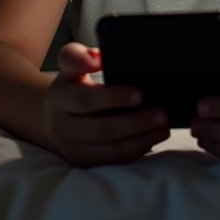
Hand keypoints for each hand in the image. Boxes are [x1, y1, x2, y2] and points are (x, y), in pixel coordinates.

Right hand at [45, 42, 169, 165]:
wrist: (56, 115)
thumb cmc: (73, 85)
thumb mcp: (70, 66)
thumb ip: (78, 57)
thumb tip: (97, 59)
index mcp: (59, 98)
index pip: (84, 99)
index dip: (112, 97)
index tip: (139, 94)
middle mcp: (61, 127)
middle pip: (102, 129)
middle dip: (135, 123)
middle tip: (161, 113)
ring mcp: (73, 148)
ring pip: (111, 149)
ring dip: (141, 139)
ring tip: (163, 127)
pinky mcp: (85, 162)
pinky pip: (115, 160)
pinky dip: (137, 150)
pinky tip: (153, 138)